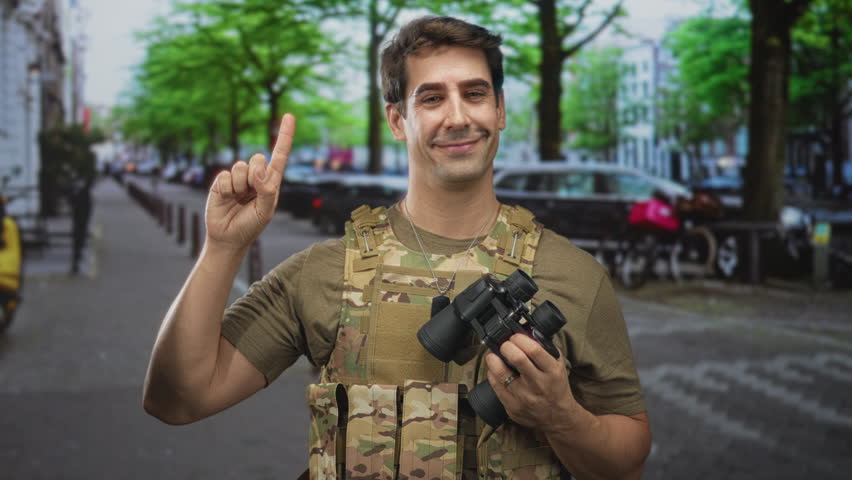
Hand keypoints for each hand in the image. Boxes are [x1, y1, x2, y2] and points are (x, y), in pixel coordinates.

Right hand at [204, 114, 295, 252]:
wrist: (228, 238)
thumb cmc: (251, 226)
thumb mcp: (265, 211)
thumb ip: (266, 189)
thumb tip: (258, 169)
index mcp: (271, 182)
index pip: (280, 156)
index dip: (284, 136)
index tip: (288, 116)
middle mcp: (255, 177)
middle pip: (259, 158)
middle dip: (256, 174)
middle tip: (251, 193)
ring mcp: (238, 179)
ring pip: (241, 165)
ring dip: (241, 185)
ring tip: (239, 199)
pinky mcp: (222, 182)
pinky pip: (226, 175)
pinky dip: (228, 189)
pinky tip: (227, 199)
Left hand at [485, 334, 577, 432]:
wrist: (557, 417)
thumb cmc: (556, 387)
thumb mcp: (558, 365)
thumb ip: (545, 348)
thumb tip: (527, 332)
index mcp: (552, 371)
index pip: (533, 349)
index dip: (520, 339)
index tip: (515, 337)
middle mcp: (538, 384)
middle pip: (516, 358)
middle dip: (506, 346)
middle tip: (505, 345)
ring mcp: (524, 398)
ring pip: (500, 372)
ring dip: (493, 358)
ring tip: (494, 354)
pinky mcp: (512, 407)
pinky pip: (495, 386)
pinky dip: (492, 373)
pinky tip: (495, 369)